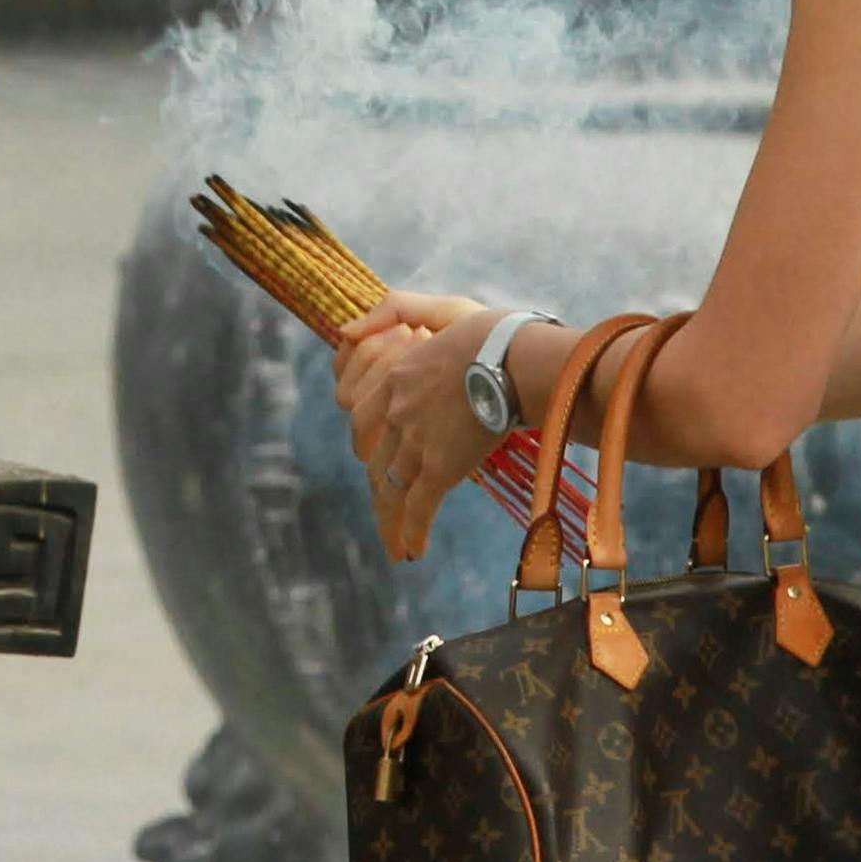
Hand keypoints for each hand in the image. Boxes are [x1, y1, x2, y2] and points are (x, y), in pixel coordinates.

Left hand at [333, 289, 503, 563]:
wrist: (516, 359)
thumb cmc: (492, 332)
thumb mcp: (439, 309)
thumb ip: (392, 310)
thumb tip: (344, 331)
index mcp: (394, 378)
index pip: (361, 418)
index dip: (367, 442)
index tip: (374, 456)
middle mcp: (396, 413)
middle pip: (374, 459)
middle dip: (379, 484)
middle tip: (387, 505)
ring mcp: (416, 442)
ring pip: (391, 489)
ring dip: (391, 521)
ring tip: (394, 546)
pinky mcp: (441, 467)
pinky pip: (417, 506)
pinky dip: (410, 532)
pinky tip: (410, 552)